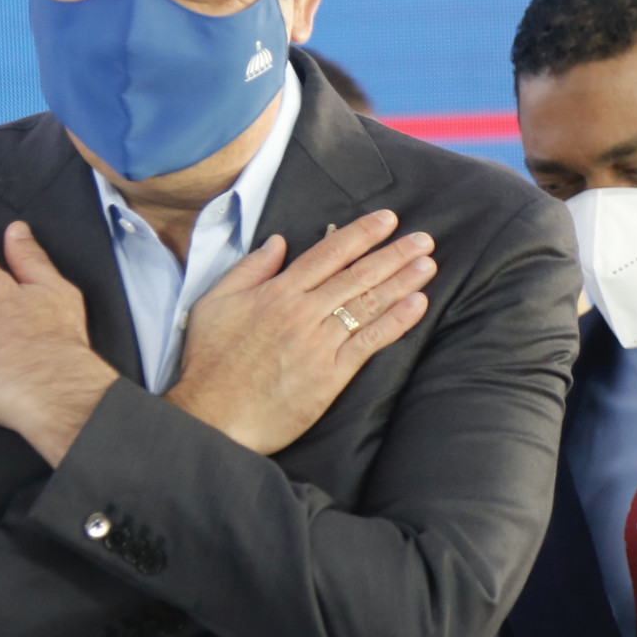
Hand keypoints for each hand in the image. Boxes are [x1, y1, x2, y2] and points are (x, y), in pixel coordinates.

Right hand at [166, 210, 434, 454]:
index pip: (328, 253)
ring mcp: (318, 344)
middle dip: (393, 254)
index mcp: (277, 292)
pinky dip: (396, 322)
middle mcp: (302, 312)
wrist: (212, 416)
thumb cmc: (208, 362)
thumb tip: (279, 242)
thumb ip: (249, 269)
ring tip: (428, 264)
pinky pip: (369, 342)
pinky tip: (417, 305)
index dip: (361, 234)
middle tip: (423, 239)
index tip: (387, 220)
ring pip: (368, 304)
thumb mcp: (214, 303)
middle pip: (357, 275)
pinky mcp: (329, 376)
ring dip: (402, 282)